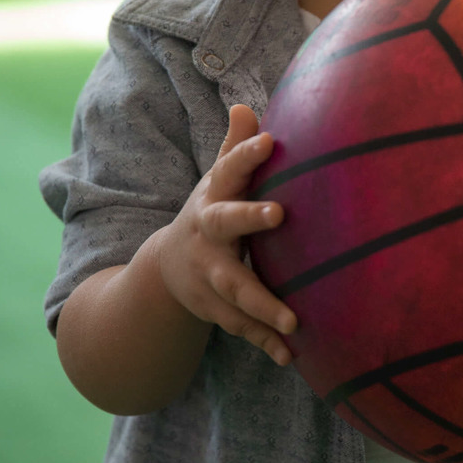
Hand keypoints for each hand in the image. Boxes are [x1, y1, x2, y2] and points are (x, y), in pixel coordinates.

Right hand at [152, 104, 296, 365]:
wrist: (169, 268)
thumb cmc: (211, 213)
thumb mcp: (217, 182)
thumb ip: (234, 150)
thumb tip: (246, 107)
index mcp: (212, 200)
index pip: (228, 171)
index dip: (245, 154)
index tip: (269, 139)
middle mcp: (207, 236)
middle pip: (226, 225)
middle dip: (249, 218)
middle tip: (280, 214)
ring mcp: (208, 274)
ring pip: (234, 288)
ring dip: (262, 305)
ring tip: (294, 322)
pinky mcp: (215, 307)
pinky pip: (241, 326)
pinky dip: (264, 342)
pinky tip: (290, 355)